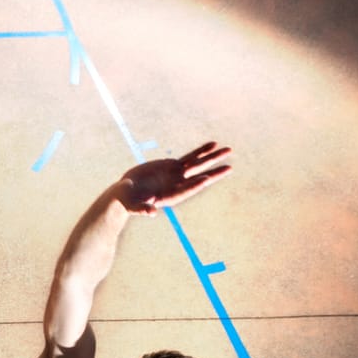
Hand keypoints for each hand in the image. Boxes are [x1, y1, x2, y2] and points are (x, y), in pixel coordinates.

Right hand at [117, 141, 231, 213]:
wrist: (127, 192)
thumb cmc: (129, 202)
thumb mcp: (134, 206)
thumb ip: (143, 209)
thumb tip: (150, 212)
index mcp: (171, 196)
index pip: (186, 190)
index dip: (195, 185)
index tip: (206, 179)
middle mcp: (178, 185)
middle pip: (199, 177)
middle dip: (214, 172)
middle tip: (229, 168)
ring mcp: (178, 174)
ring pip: (199, 164)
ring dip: (213, 157)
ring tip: (228, 150)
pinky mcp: (173, 165)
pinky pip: (191, 157)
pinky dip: (201, 151)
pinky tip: (213, 145)